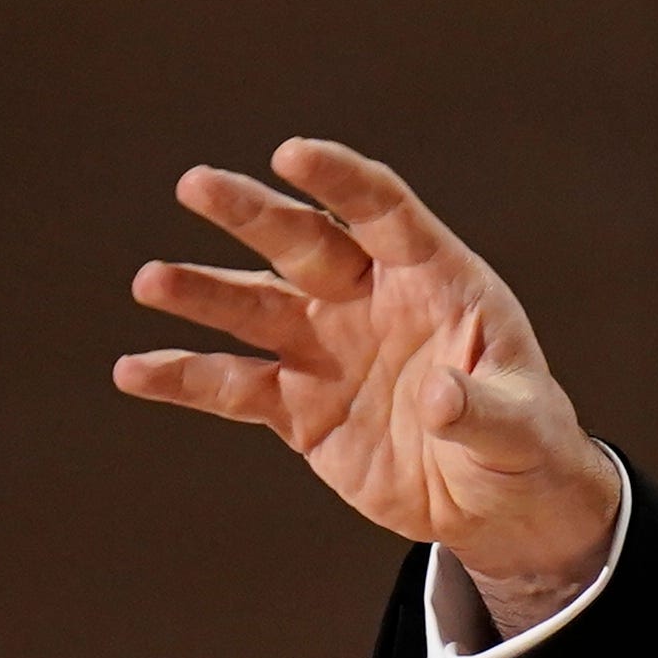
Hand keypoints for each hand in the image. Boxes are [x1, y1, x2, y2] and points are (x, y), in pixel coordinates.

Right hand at [113, 138, 620, 634]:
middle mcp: (369, 299)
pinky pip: (234, 386)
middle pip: (302, 243)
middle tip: (196, 184)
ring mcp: (328, 349)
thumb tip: (441, 399)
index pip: (384, 211)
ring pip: (255, 307)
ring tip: (150, 281)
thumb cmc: (524, 444)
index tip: (291, 153)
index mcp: (434, 279)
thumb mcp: (520, 429)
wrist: (495, 503)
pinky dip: (185, 378)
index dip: (340, 180)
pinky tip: (134, 371)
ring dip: (204, 291)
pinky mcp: (299, 407)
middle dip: (251, 213)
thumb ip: (482, 410)